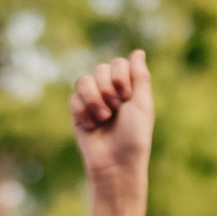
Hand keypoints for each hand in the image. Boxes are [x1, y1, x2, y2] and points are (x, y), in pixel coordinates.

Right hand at [70, 51, 153, 188]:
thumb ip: (140, 76)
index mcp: (128, 88)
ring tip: (103, 118)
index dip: (120, 78)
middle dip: (107, 89)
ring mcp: (93, 102)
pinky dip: (83, 111)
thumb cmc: (134, 137)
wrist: (115, 164)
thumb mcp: (143, 104)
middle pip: (100, 68)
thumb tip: (138, 52)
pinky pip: (73, 99)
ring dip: (94, 99)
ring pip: (84, 80)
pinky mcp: (78, 114)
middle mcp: (110, 91)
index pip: (118, 63)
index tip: (127, 98)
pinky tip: (91, 126)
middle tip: (115, 111)